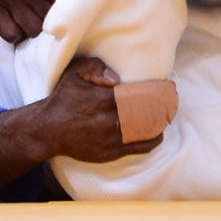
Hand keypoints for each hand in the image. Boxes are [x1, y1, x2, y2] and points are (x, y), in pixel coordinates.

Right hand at [41, 58, 162, 162]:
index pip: (136, 95)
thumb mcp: (73, 74)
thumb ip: (94, 67)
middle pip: (143, 113)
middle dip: (160, 107)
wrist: (48, 130)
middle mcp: (107, 120)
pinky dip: (150, 141)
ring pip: (141, 131)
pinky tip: (158, 134)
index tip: (167, 88)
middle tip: (172, 100)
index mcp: (101, 99)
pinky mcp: (108, 153)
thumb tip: (116, 77)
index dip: (154, 92)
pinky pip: (135, 148)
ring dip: (157, 124)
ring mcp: (109, 139)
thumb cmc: (63, 99)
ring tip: (168, 115)